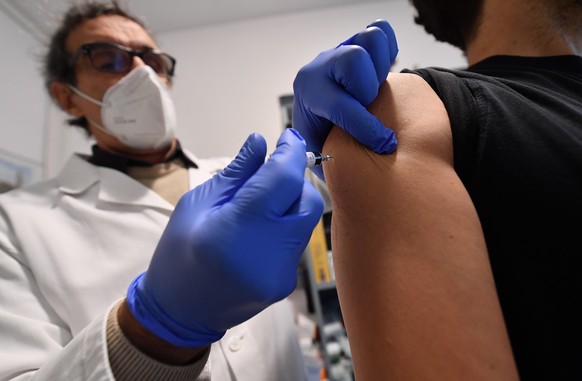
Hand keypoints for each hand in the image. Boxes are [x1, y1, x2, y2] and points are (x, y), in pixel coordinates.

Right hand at [126, 129, 323, 346]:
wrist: (179, 311)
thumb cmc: (178, 255)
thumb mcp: (197, 204)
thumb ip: (236, 174)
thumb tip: (260, 143)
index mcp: (234, 231)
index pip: (282, 179)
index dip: (291, 152)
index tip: (288, 139)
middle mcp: (264, 255)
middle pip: (307, 200)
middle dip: (296, 178)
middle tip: (275, 169)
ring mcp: (279, 274)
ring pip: (306, 221)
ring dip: (292, 201)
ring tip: (262, 200)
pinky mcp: (285, 284)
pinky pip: (298, 242)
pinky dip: (286, 225)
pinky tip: (261, 227)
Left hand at [293, 19, 398, 178]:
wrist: (320, 115)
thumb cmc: (322, 138)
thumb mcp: (319, 153)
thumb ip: (331, 159)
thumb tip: (352, 173)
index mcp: (309, 92)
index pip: (340, 104)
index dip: (366, 128)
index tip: (384, 144)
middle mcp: (322, 65)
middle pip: (353, 60)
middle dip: (369, 89)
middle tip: (370, 106)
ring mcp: (340, 50)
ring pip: (369, 40)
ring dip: (379, 68)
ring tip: (376, 90)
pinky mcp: (358, 42)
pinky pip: (382, 32)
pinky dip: (389, 52)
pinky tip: (382, 75)